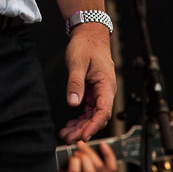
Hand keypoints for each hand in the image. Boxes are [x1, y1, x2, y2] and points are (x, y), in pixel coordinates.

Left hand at [59, 26, 116, 143]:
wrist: (89, 32)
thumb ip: (75, 83)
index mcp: (106, 85)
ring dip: (80, 126)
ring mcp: (99, 91)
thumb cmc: (86, 45)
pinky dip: (79, 117)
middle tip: (69, 139)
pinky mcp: (92, 90)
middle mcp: (105, 90)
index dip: (94, 126)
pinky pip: (88, 108)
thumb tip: (73, 103)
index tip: (83, 136)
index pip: (103, 111)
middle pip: (97, 117)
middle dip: (84, 129)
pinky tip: (70, 124)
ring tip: (66, 134)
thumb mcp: (78, 63)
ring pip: (92, 114)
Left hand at [59, 141, 116, 171]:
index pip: (110, 168)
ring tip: (74, 154)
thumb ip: (88, 157)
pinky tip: (69, 160)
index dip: (109, 155)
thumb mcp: (80, 163)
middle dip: (90, 151)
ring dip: (82, 156)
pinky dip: (73, 161)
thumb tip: (92, 145)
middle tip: (81, 145)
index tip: (102, 143)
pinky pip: (75, 170)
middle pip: (99, 167)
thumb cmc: (65, 167)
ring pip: (90, 170)